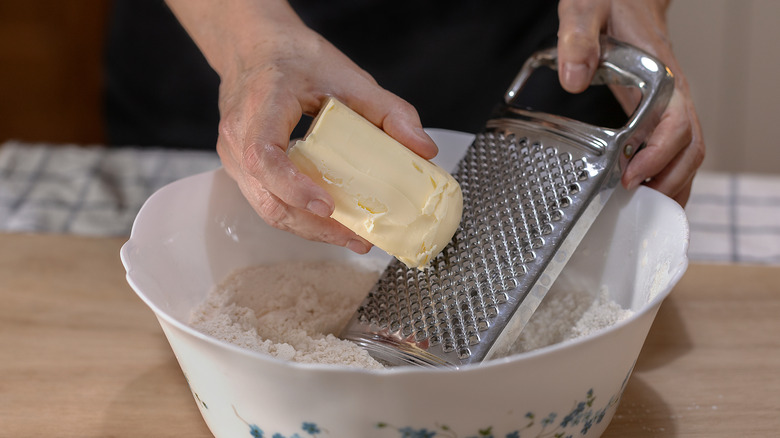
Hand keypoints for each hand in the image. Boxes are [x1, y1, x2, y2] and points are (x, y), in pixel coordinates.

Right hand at [166, 0, 436, 252]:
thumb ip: (389, 111)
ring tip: (351, 236)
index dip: (293, 187)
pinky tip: (330, 221)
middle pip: (268, 197)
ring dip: (309, 229)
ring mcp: (233, 155)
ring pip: (267, 207)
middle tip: (357, 237)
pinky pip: (267, 201)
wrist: (254, 45)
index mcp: (261, 105)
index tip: (327, 205)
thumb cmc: (296, 57)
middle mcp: (238, 136)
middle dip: (314, 226)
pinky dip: (299, 216)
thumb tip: (424, 150)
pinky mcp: (240, 168)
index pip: (265, 157)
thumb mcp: (348, 76)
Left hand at [556, 0, 704, 205]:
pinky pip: (673, 148)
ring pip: (686, 153)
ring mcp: (668, 106)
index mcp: (661, 75)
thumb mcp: (587, 9)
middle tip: (636, 205)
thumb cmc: (610, 2)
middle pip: (690, 148)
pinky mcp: (657, 112)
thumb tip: (572, 81)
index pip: (676, 124)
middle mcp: (672, 94)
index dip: (659, 155)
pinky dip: (666, 174)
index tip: (631, 176)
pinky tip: (646, 191)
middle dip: (669, 181)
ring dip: (671, 184)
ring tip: (644, 211)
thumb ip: (578, 38)